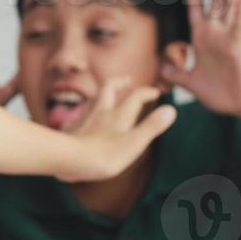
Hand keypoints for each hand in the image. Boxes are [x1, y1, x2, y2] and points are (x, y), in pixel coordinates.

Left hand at [59, 75, 175, 181]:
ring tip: (104, 96)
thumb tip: (171, 109)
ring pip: (91, 101)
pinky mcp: (69, 130)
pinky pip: (74, 119)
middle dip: (120, 82)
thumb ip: (152, 126)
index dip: (147, 92)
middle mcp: (100, 112)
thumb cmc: (104, 155)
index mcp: (118, 115)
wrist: (69, 160)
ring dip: (100, 96)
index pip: (135, 97)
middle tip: (127, 79)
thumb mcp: (135, 143)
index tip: (156, 92)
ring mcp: (82, 120)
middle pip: (109, 89)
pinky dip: (80, 116)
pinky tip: (78, 120)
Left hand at [161, 0, 240, 119]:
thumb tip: (161, 68)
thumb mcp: (191, 82)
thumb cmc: (224, 93)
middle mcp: (216, 32)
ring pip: (227, 4)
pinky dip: (239, 12)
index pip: (196, 6)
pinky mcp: (238, 48)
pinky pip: (238, 27)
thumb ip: (176, 73)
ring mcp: (228, 37)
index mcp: (203, 37)